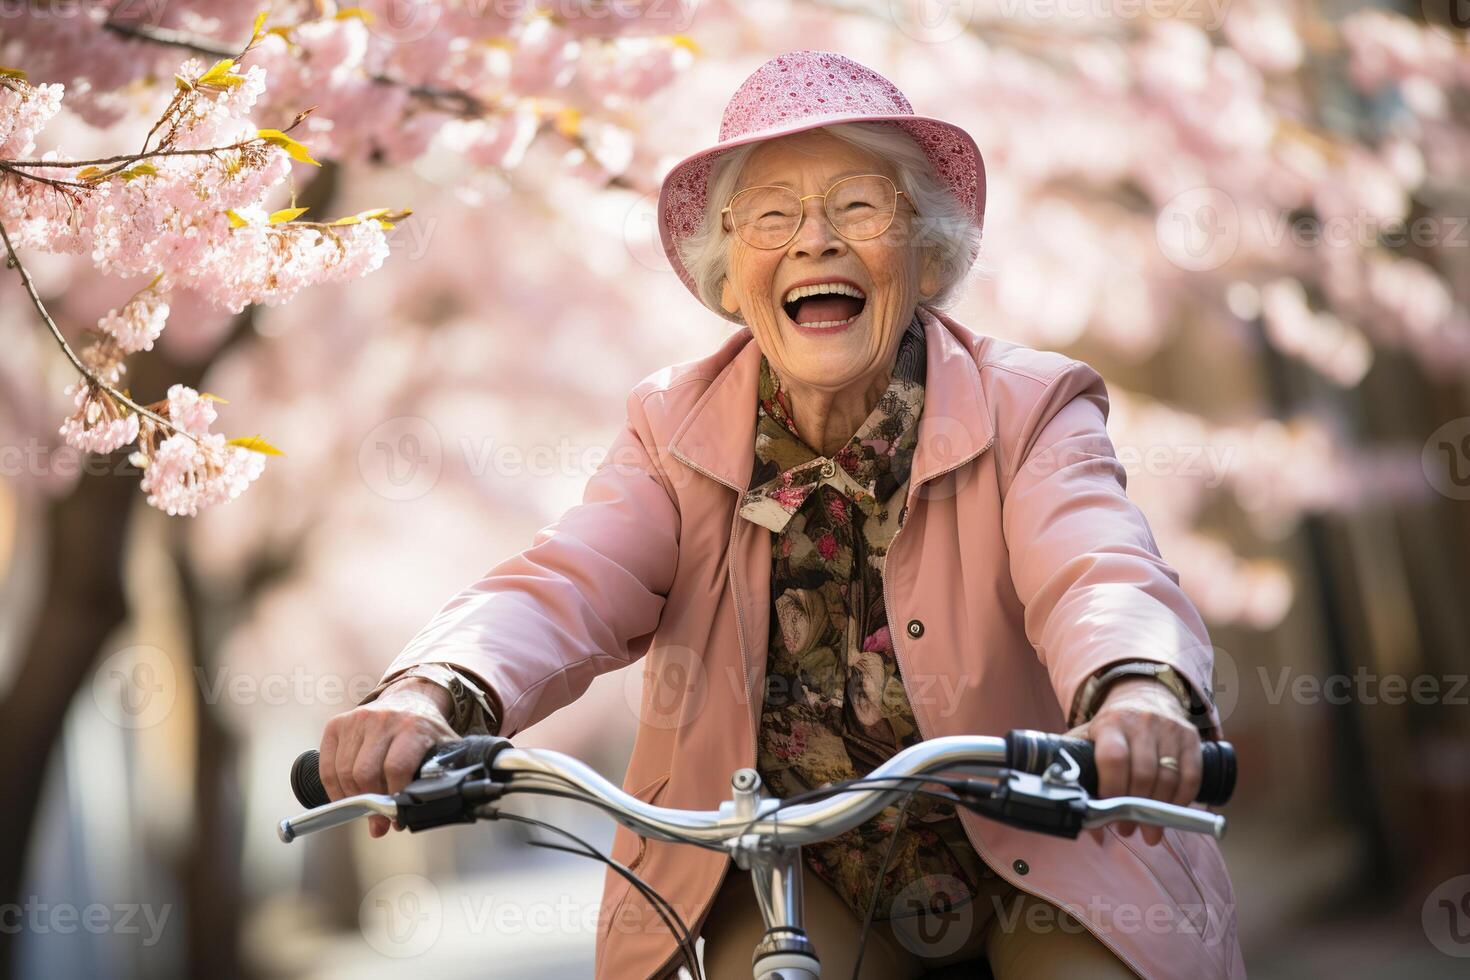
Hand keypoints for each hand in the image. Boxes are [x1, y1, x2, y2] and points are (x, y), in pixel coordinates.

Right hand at [318, 677, 457, 837]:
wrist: (409, 700)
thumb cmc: (424, 732)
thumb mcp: (441, 751)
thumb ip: (437, 779)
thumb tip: (416, 815)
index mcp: (413, 727)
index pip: (396, 768)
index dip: (394, 798)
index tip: (396, 815)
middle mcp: (384, 719)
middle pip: (365, 773)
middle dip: (370, 802)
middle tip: (379, 818)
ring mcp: (357, 719)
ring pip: (344, 773)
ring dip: (353, 798)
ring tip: (366, 805)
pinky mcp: (337, 724)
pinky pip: (327, 767)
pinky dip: (334, 789)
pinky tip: (347, 797)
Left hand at [1066, 676, 1200, 845]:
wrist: (1143, 695)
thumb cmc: (1112, 728)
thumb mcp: (1089, 739)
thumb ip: (1080, 774)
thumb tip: (1085, 822)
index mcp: (1111, 724)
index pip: (1114, 759)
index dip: (1112, 789)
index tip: (1108, 813)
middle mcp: (1142, 723)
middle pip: (1143, 774)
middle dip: (1135, 810)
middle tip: (1128, 829)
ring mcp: (1169, 729)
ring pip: (1168, 779)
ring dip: (1159, 812)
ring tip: (1148, 830)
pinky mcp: (1191, 738)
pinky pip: (1191, 777)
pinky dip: (1181, 801)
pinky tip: (1170, 814)